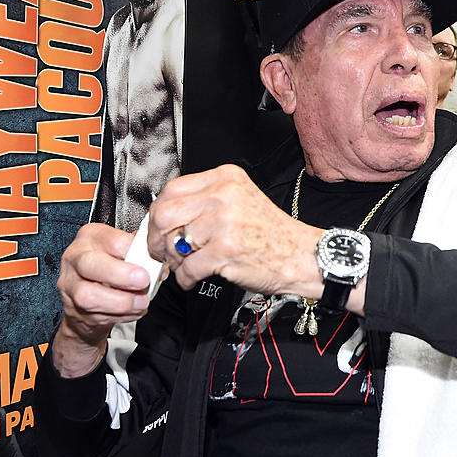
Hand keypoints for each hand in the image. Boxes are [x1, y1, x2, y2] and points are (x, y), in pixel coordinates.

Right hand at [53, 223, 153, 376]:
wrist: (87, 294)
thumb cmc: (108, 265)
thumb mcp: (122, 250)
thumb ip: (140, 250)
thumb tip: (159, 259)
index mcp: (91, 237)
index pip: (112, 240)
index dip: (133, 251)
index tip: (150, 259)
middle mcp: (76, 258)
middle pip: (91, 264)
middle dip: (121, 275)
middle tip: (143, 281)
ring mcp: (70, 285)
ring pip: (88, 295)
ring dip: (120, 301)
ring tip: (141, 302)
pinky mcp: (73, 309)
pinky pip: (96, 315)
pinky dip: (121, 316)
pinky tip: (133, 311)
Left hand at [146, 164, 324, 299]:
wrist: (300, 255)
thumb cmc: (271, 233)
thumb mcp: (239, 200)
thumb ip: (204, 201)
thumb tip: (164, 215)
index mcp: (225, 178)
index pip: (172, 189)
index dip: (158, 213)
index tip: (158, 227)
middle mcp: (224, 196)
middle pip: (165, 214)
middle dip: (156, 238)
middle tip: (161, 250)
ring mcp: (225, 223)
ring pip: (174, 243)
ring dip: (174, 262)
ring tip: (184, 265)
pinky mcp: (226, 251)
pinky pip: (188, 268)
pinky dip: (185, 278)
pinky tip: (193, 277)